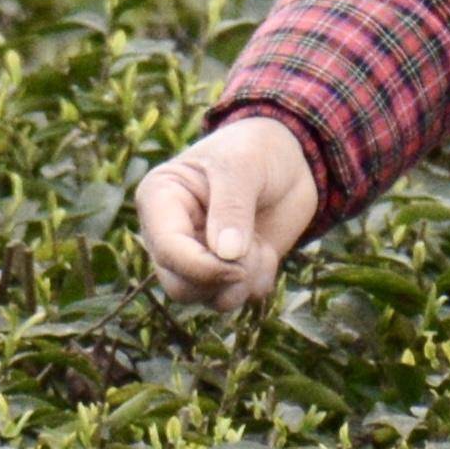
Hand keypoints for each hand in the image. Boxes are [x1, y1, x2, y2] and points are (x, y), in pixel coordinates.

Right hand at [134, 115, 321, 311]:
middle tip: (254, 250)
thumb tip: (227, 255)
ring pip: (205, 299)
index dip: (202, 267)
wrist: (289, 159)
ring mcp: (196, 256)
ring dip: (242, 282)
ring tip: (261, 247)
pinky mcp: (225, 271)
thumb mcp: (243, 164)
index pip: (168, 251)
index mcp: (160, 200)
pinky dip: (258, 281)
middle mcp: (170, 234)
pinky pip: (235, 298)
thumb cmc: (256, 149)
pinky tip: (266, 250)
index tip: (239, 262)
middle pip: (179, 286)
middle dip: (222, 278)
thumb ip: (233, 206)